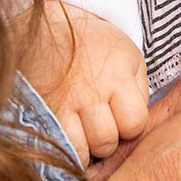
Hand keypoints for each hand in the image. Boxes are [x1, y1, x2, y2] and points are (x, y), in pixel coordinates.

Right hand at [19, 2, 147, 160]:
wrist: (45, 30)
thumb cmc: (94, 46)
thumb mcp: (128, 57)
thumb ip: (139, 91)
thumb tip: (136, 127)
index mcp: (117, 72)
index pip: (135, 123)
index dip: (131, 125)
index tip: (121, 114)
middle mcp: (90, 89)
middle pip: (107, 141)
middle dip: (108, 138)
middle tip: (100, 122)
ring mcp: (63, 101)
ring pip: (83, 150)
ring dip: (87, 146)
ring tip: (84, 129)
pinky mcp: (41, 110)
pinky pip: (60, 146)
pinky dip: (67, 147)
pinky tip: (70, 134)